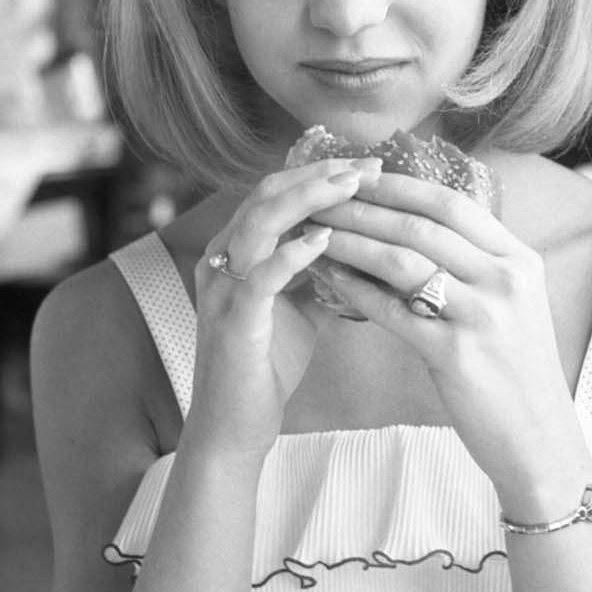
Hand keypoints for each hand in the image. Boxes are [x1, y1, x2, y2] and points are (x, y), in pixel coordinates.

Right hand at [190, 157, 382, 455]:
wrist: (235, 426)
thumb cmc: (267, 365)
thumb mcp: (299, 306)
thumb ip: (318, 272)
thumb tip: (363, 246)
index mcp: (236, 251)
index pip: (275, 190)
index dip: (320, 171)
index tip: (368, 166)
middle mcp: (222, 259)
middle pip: (266, 193)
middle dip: (320, 174)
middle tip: (368, 166)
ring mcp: (222, 288)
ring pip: (259, 222)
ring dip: (308, 199)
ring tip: (351, 186)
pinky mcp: (233, 320)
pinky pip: (260, 276)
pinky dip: (293, 253)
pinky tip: (326, 240)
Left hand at [312, 173, 576, 491]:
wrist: (539, 440)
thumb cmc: (516, 372)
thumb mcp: (512, 305)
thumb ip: (475, 266)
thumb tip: (414, 229)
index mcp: (519, 260)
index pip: (452, 204)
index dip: (400, 186)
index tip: (358, 176)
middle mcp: (505, 279)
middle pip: (421, 225)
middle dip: (364, 206)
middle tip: (320, 198)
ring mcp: (483, 316)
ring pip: (403, 261)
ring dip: (351, 241)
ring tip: (315, 231)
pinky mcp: (456, 354)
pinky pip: (393, 311)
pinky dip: (356, 290)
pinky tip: (329, 278)